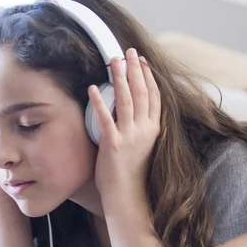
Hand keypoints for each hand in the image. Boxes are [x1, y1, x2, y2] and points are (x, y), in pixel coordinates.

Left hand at [89, 48, 160, 197]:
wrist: (127, 195)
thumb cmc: (132, 173)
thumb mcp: (142, 146)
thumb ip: (139, 127)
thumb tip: (132, 111)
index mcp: (153, 130)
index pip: (155, 97)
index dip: (149, 77)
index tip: (143, 62)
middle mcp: (144, 130)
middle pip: (142, 92)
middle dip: (136, 69)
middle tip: (129, 52)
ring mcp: (130, 136)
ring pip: (126, 100)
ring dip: (120, 78)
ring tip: (114, 61)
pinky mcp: (113, 144)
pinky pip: (105, 119)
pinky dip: (99, 102)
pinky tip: (92, 88)